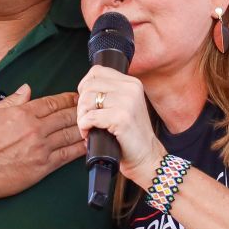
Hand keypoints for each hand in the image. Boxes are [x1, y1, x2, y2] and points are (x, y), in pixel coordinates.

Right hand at [0, 85, 83, 198]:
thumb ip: (12, 100)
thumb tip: (26, 89)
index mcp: (22, 113)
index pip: (51, 103)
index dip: (67, 99)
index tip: (76, 96)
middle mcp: (35, 129)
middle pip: (65, 117)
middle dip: (80, 111)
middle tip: (92, 107)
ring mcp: (40, 148)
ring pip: (69, 134)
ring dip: (84, 128)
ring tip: (94, 123)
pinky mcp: (42, 167)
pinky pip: (67, 156)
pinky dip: (80, 149)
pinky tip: (88, 145)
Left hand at [76, 66, 164, 188]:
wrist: (147, 157)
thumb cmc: (131, 135)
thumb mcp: (125, 106)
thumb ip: (111, 93)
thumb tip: (84, 87)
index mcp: (132, 83)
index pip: (97, 71)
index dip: (85, 86)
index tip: (88, 103)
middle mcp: (131, 88)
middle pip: (88, 85)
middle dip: (81, 105)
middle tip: (87, 119)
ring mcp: (127, 102)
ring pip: (86, 99)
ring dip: (82, 117)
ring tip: (89, 127)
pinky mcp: (121, 118)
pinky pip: (90, 117)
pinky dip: (84, 127)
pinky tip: (90, 134)